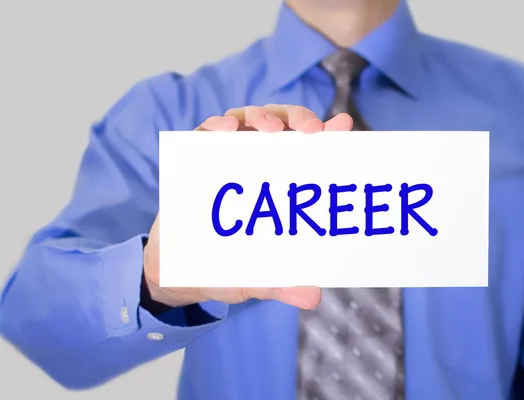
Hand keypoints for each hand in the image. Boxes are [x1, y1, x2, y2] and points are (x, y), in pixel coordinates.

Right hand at [143, 105, 353, 310]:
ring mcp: (227, 157)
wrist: (180, 271)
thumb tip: (313, 296)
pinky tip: (226, 129)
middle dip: (297, 119)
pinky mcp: (196, 158)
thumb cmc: (227, 267)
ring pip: (248, 119)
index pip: (308, 151)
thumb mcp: (257, 278)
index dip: (328, 135)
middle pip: (282, 125)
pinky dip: (216, 124)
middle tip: (309, 131)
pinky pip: (205, 132)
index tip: (343, 126)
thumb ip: (281, 283)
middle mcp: (258, 163)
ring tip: (269, 129)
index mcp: (281, 183)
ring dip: (261, 116)